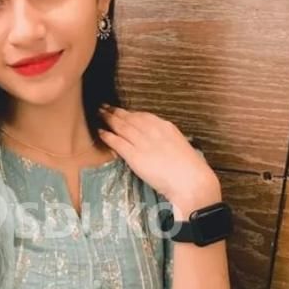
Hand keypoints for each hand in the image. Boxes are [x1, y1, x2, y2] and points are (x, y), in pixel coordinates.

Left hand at [97, 105, 219, 213]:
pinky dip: (108, 136)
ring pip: (122, 127)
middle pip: (130, 118)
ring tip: (99, 115)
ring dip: (109, 119)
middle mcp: (153, 131)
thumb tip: (157, 142)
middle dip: (116, 112)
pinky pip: (118, 142)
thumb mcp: (179, 146)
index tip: (122, 111)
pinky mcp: (134, 155)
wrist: (189, 180)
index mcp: (166, 127)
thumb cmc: (188, 168)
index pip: (144, 116)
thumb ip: (166, 140)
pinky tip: (101, 133)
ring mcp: (143, 142)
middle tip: (104, 107)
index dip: (130, 113)